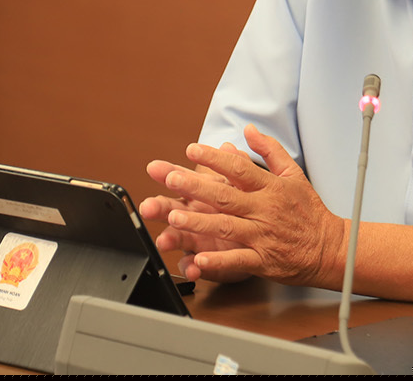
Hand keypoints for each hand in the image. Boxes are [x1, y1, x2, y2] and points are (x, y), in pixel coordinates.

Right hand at [139, 143, 250, 282]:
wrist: (264, 241)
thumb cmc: (244, 208)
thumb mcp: (242, 184)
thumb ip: (234, 166)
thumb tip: (228, 146)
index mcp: (201, 194)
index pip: (180, 180)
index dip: (167, 173)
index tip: (154, 168)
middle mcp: (194, 215)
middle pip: (171, 209)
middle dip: (159, 208)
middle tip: (148, 207)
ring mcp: (198, 239)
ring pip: (178, 238)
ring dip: (170, 238)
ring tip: (164, 240)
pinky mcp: (205, 262)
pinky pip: (195, 266)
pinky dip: (192, 267)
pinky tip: (192, 267)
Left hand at [148, 125, 346, 288]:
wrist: (328, 248)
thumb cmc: (309, 211)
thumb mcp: (294, 174)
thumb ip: (269, 150)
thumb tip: (248, 129)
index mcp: (270, 187)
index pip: (238, 168)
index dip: (215, 158)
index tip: (192, 150)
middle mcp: (264, 209)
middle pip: (225, 195)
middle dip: (196, 187)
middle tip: (171, 178)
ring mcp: (262, 235)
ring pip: (226, 227)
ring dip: (199, 221)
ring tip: (174, 217)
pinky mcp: (263, 260)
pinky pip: (238, 260)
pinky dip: (218, 260)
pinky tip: (199, 258)